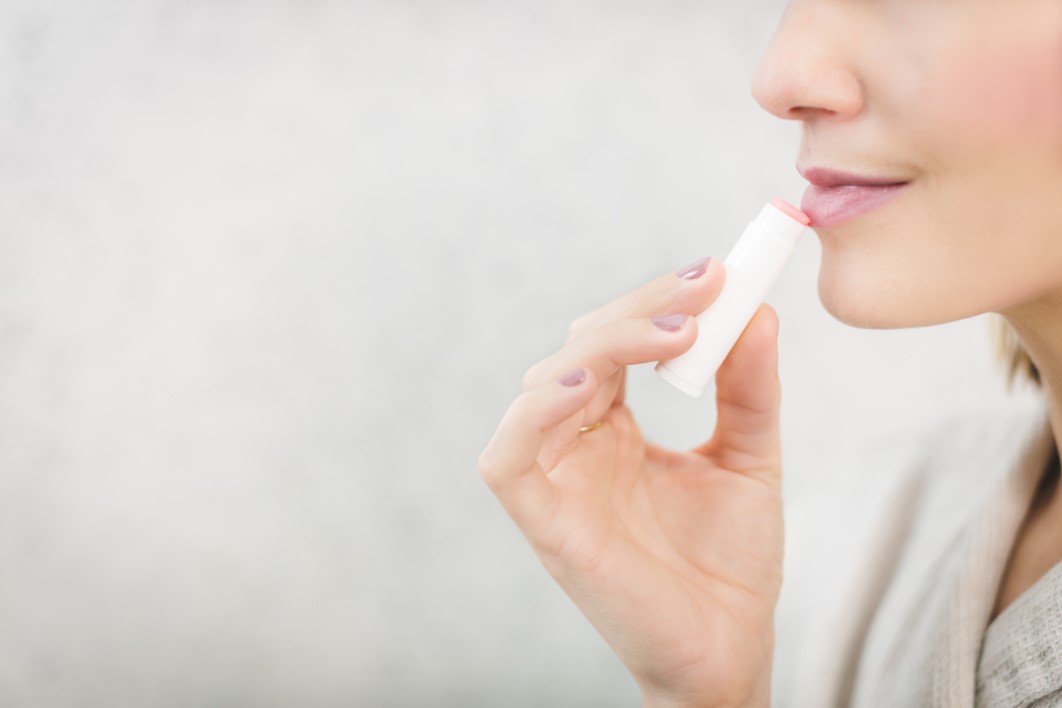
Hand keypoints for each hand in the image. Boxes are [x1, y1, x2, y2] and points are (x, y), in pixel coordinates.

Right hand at [478, 257, 782, 707]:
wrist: (730, 649)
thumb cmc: (731, 563)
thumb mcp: (751, 458)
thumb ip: (749, 390)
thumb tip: (757, 313)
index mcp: (615, 428)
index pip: (616, 342)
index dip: (656, 302)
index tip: (716, 274)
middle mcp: (577, 444)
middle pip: (580, 348)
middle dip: (639, 311)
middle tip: (703, 288)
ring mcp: (555, 480)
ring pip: (542, 385)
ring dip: (603, 345)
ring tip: (674, 334)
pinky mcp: (542, 522)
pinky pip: (508, 456)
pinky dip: (537, 411)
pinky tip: (592, 382)